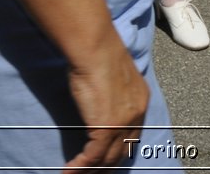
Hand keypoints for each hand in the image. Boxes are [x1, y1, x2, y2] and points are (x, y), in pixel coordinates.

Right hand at [63, 38, 148, 169]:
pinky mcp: (106, 126)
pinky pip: (92, 157)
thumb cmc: (99, 55)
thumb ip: (113, 95)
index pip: (133, 135)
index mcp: (141, 101)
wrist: (96, 49)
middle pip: (123, 151)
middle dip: (107, 167)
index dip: (118, 150)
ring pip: (107, 158)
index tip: (106, 160)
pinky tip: (69, 171)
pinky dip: (79, 167)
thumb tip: (101, 104)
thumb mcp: (113, 77)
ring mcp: (123, 122)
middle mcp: (137, 114)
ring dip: (91, 171)